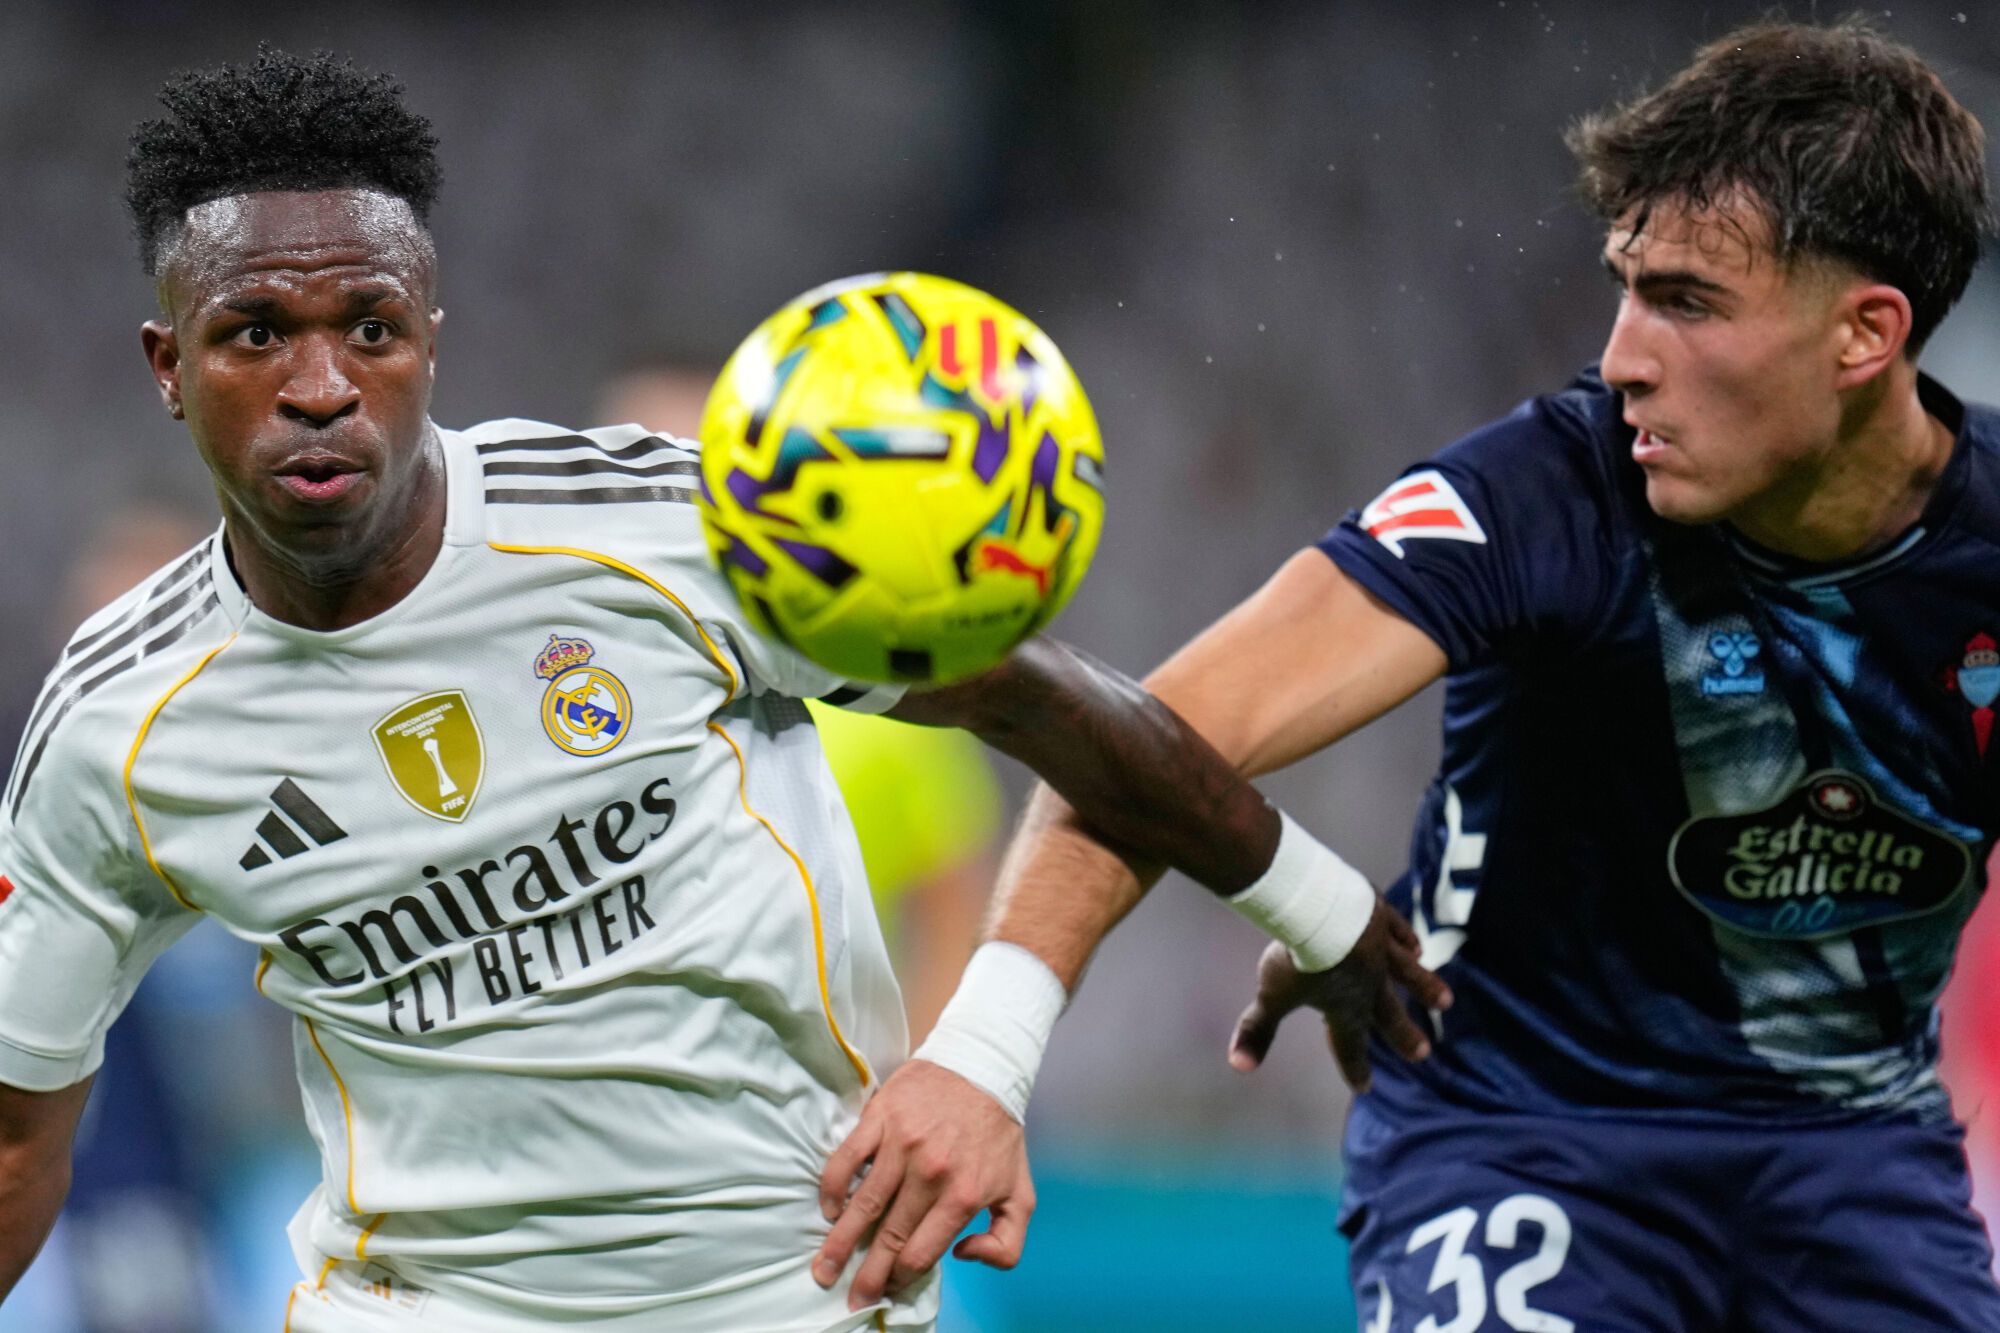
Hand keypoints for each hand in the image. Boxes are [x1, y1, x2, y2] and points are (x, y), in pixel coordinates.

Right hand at [813, 1059, 1034, 1310]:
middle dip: (865, 1274)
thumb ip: (1008, 1241)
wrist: (983, 1065)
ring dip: (839, 1241)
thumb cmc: (999, 1133)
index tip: (886, 1291)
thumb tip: (965, 1256)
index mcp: (964, 1195)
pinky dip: (832, 1189)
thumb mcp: (1021, 1192)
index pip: (920, 1253)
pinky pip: (846, 1161)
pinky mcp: (880, 1119)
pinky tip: (828, 1209)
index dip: (899, 1279)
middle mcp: (930, 1173)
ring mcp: (902, 1145)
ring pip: (862, 1205)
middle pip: (888, 1237)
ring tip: (823, 1267)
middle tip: (849, 1298)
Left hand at [1228, 898, 1451, 1090]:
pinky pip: (1399, 934)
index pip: (1350, 1045)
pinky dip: (1408, 942)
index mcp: (1346, 1007)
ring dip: (1425, 988)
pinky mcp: (1382, 917)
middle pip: (1388, 1014)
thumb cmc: (1296, 957)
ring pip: (1407, 974)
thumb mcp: (1271, 996)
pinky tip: (1416, 948)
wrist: (1320, 908)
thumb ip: (1257, 1030)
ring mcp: (1380, 949)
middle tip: (1421, 1054)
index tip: (1363, 1087)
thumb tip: (1238, 1066)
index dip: (1355, 1067)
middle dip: (1403, 1035)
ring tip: (1444, 1002)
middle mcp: (1371, 982)